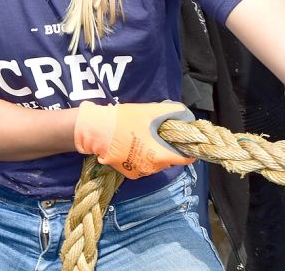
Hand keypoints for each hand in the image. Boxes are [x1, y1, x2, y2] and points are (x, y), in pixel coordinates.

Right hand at [74, 100, 195, 179]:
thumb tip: (185, 114)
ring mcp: (139, 172)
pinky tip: (135, 145)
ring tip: (146, 137)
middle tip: (161, 133)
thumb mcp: (149, 111)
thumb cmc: (124, 121)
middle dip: (168, 148)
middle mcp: (152, 168)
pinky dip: (143, 157)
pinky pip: (143, 165)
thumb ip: (171, 112)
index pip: (185, 159)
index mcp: (160, 156)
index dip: (188, 149)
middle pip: (169, 159)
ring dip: (155, 152)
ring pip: (156, 162)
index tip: (186, 140)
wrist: (96, 131)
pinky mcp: (129, 173)